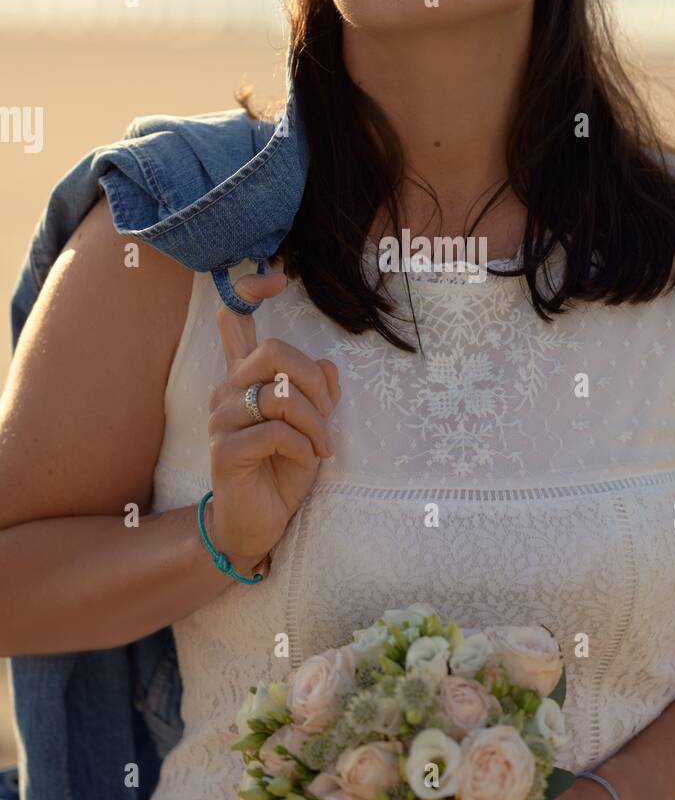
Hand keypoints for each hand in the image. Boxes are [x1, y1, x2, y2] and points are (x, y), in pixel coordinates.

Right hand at [206, 263, 340, 572]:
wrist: (261, 522)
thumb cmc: (284, 469)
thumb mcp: (313, 426)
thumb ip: (319, 392)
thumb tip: (328, 365)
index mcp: (246, 378)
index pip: (236, 322)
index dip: (248, 292)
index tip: (273, 278)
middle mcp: (227, 391)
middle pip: (273, 352)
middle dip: (313, 382)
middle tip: (327, 414)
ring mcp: (221, 420)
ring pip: (281, 396)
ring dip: (315, 425)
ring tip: (320, 448)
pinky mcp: (223, 451)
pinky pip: (275, 432)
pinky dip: (301, 448)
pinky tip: (302, 462)